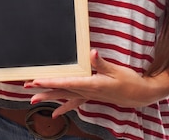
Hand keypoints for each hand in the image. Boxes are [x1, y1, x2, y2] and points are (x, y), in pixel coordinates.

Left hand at [24, 49, 168, 117]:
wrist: (140, 94)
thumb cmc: (129, 81)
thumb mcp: (116, 69)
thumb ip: (101, 63)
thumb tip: (91, 53)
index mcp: (92, 84)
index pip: (67, 82)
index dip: (51, 81)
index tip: (36, 81)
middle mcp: (88, 92)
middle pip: (61, 90)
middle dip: (44, 89)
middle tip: (28, 88)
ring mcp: (89, 95)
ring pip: (65, 96)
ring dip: (49, 97)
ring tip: (33, 99)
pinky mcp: (92, 96)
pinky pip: (74, 103)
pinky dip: (64, 107)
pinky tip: (54, 113)